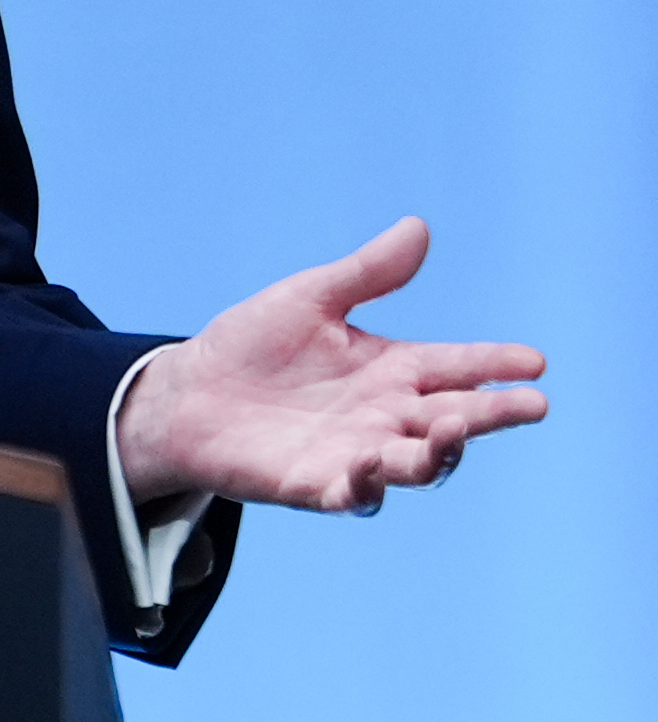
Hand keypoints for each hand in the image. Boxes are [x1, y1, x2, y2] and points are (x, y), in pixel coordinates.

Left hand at [116, 217, 546, 512]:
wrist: (187, 394)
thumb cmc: (252, 345)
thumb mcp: (310, 299)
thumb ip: (366, 274)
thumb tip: (417, 227)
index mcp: (392, 368)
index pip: (457, 366)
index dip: (495, 364)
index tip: (534, 361)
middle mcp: (385, 415)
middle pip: (453, 419)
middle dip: (493, 413)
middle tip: (532, 404)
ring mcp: (356, 454)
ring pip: (416, 463)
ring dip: (440, 453)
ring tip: (454, 431)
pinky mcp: (316, 485)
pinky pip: (354, 494)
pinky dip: (368, 485)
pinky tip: (372, 466)